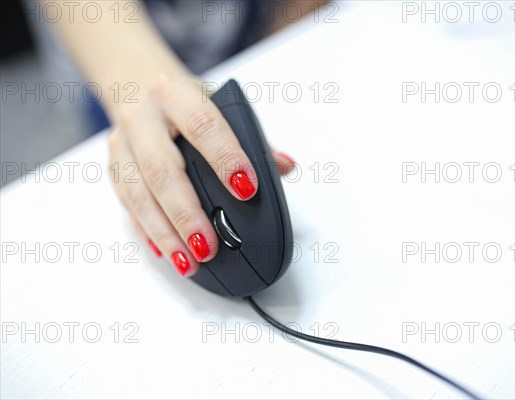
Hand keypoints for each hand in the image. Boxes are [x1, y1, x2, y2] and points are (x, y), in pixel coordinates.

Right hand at [108, 74, 294, 275]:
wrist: (136, 82)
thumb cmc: (185, 100)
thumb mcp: (219, 104)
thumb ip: (254, 138)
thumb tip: (284, 166)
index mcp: (176, 95)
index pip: (203, 126)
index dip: (225, 158)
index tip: (247, 189)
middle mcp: (143, 117)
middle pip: (162, 170)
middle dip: (186, 213)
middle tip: (208, 246)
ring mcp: (122, 143)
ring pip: (138, 193)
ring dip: (163, 232)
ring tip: (188, 261)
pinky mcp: (113, 166)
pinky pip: (126, 205)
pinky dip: (147, 231)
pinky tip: (164, 252)